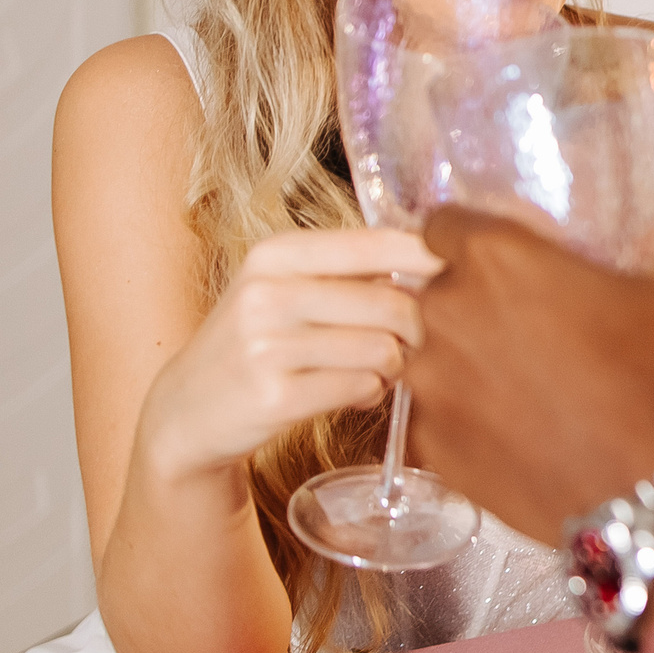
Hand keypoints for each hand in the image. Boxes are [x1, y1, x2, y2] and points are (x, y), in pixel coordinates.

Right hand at [134, 228, 439, 482]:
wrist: (185, 409)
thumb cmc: (257, 341)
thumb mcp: (287, 288)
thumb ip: (352, 272)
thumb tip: (442, 260)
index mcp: (277, 254)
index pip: (379, 243)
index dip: (434, 257)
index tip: (468, 271)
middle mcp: (268, 292)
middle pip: (393, 304)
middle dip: (422, 329)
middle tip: (421, 342)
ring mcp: (266, 346)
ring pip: (383, 350)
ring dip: (397, 366)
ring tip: (380, 368)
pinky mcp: (274, 397)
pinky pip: (362, 389)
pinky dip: (372, 393)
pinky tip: (355, 392)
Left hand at [406, 183, 653, 543]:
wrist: (648, 496)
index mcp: (496, 259)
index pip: (438, 225)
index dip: (465, 237)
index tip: (497, 257)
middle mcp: (446, 313)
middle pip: (430, 291)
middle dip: (465, 300)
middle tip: (519, 322)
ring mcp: (431, 385)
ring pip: (426, 355)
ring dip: (457, 359)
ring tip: (513, 379)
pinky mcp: (430, 445)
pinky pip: (431, 417)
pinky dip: (459, 418)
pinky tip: (507, 426)